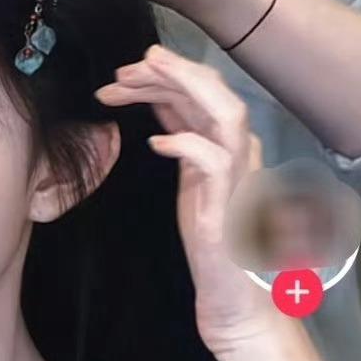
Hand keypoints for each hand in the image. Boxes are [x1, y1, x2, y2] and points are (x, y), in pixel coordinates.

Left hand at [95, 45, 278, 357]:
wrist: (230, 289)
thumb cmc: (208, 233)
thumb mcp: (187, 176)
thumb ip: (178, 136)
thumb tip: (153, 97)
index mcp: (223, 144)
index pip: (200, 93)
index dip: (163, 75)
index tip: (122, 74)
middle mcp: (238, 152)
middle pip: (213, 92)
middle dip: (168, 72)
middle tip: (121, 71)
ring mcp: (239, 176)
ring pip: (224, 113)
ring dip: (182, 89)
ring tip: (138, 80)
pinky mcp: (229, 205)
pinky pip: (215, 162)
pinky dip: (186, 145)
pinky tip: (156, 143)